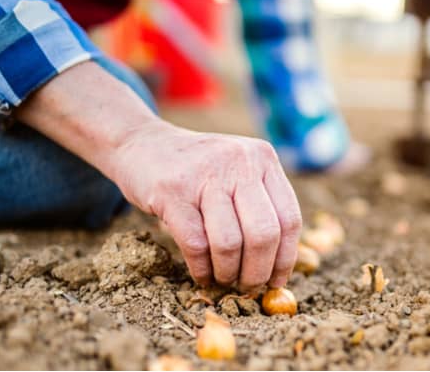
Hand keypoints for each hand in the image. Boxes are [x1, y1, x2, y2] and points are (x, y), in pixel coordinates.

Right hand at [110, 120, 301, 290]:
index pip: (289, 219)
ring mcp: (204, 175)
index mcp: (262, 158)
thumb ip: (259, 205)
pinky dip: (201, 269)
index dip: (285, 258)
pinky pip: (196, 244)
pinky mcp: (172, 191)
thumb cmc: (196, 171)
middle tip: (247, 287)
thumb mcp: (235, 172)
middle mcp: (238, 162)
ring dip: (227, 273)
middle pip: (264, 234)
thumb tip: (279, 267)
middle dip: (257, 272)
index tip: (276, 281)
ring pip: (230, 243)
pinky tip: (202, 275)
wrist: (140, 142)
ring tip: (222, 279)